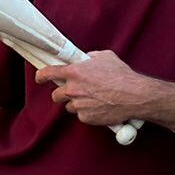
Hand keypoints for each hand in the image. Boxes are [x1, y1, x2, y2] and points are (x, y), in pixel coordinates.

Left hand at [34, 50, 154, 130]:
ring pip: (69, 106)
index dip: (41, 75)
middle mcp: (73, 89)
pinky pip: (82, 115)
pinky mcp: (86, 117)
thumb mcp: (105, 57)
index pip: (48, 73)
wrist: (134, 95)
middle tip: (74, 92)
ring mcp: (78, 105)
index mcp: (74, 72)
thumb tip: (85, 59)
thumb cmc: (121, 75)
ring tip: (92, 99)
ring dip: (76, 103)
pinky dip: (88, 112)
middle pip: (56, 95)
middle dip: (62, 94)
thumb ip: (89, 58)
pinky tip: (99, 107)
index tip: (39, 77)